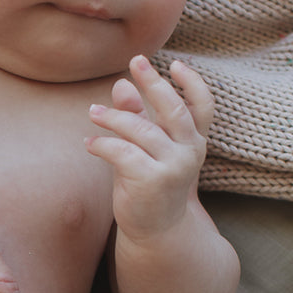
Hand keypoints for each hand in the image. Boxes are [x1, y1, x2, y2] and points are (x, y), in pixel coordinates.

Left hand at [87, 55, 212, 244]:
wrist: (156, 231)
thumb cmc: (149, 185)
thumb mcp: (146, 149)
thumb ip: (137, 117)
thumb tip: (121, 85)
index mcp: (194, 142)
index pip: (203, 106)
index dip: (193, 83)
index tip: (177, 63)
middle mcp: (190, 152)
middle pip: (175, 109)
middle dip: (154, 82)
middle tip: (135, 61)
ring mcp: (173, 167)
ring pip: (141, 130)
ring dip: (113, 118)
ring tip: (93, 112)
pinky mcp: (152, 181)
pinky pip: (123, 152)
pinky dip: (102, 144)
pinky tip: (89, 143)